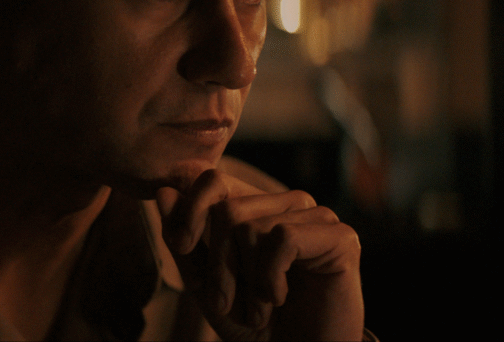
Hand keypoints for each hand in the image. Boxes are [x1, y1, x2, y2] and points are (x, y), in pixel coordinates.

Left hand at [156, 169, 363, 340]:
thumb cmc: (253, 323)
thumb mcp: (205, 282)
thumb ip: (183, 239)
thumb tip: (164, 191)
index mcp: (257, 206)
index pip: (213, 180)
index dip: (190, 210)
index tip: (181, 245)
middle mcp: (287, 203)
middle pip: (228, 209)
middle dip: (217, 264)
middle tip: (227, 302)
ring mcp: (315, 216)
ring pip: (251, 226)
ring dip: (245, 281)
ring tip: (259, 308)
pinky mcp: (340, 236)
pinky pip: (283, 238)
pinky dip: (270, 278)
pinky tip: (279, 298)